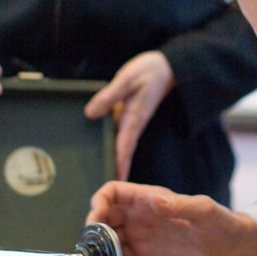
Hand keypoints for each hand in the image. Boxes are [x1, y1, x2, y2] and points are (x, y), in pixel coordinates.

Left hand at [84, 51, 174, 179]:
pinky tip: (101, 148)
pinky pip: (118, 132)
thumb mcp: (127, 79)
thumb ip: (109, 95)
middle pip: (123, 150)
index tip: (115, 182)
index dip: (119, 163)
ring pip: (120, 143)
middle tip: (105, 187)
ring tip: (102, 173)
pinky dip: (111, 142)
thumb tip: (90, 113)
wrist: (166, 67)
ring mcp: (132, 120)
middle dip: (116, 168)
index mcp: (134, 117)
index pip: (124, 146)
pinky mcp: (129, 114)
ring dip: (113, 158)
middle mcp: (133, 123)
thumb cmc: (148, 72)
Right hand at [87, 181, 256, 255]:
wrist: (232, 251)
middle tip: (94, 246)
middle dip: (94, 227)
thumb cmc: (222, 224)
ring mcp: (141, 236)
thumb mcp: (204, 211)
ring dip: (100, 248)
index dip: (100, 200)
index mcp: (151, 198)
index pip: (114, 192)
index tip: (97, 216)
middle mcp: (141, 216)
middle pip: (105, 214)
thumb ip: (179, 206)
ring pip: (108, 238)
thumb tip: (154, 200)